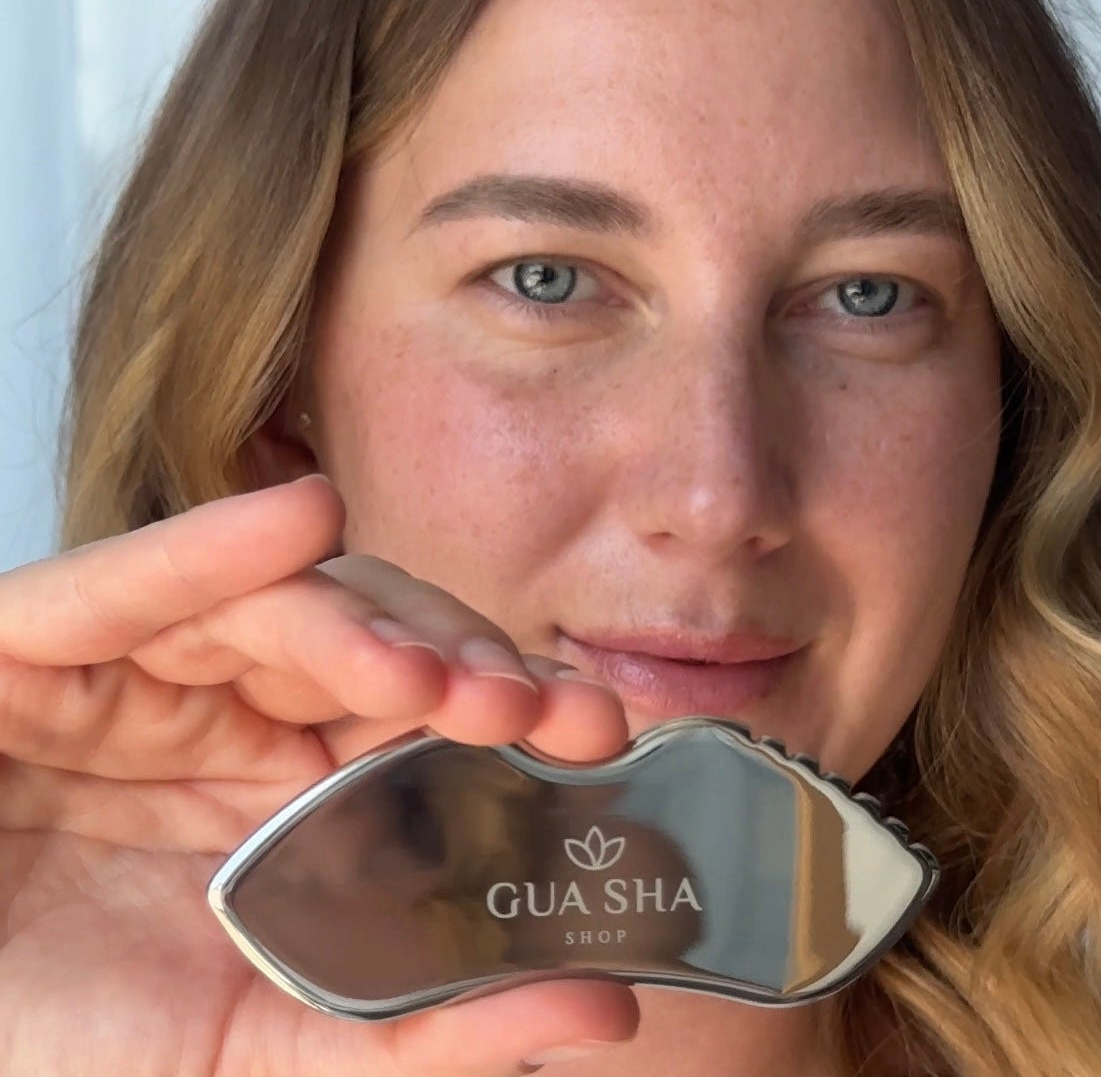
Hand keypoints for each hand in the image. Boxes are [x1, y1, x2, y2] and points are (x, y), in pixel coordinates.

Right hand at [0, 474, 638, 1074]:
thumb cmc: (63, 1039)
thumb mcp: (259, 1051)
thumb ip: (421, 1028)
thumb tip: (601, 1010)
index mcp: (304, 790)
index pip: (436, 721)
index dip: (521, 712)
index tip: (605, 733)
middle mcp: (243, 712)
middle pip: (382, 644)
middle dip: (469, 663)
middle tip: (548, 708)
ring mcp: (150, 669)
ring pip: (282, 605)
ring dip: (367, 626)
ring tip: (432, 680)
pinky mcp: (42, 644)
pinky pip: (133, 586)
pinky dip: (214, 551)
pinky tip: (299, 516)